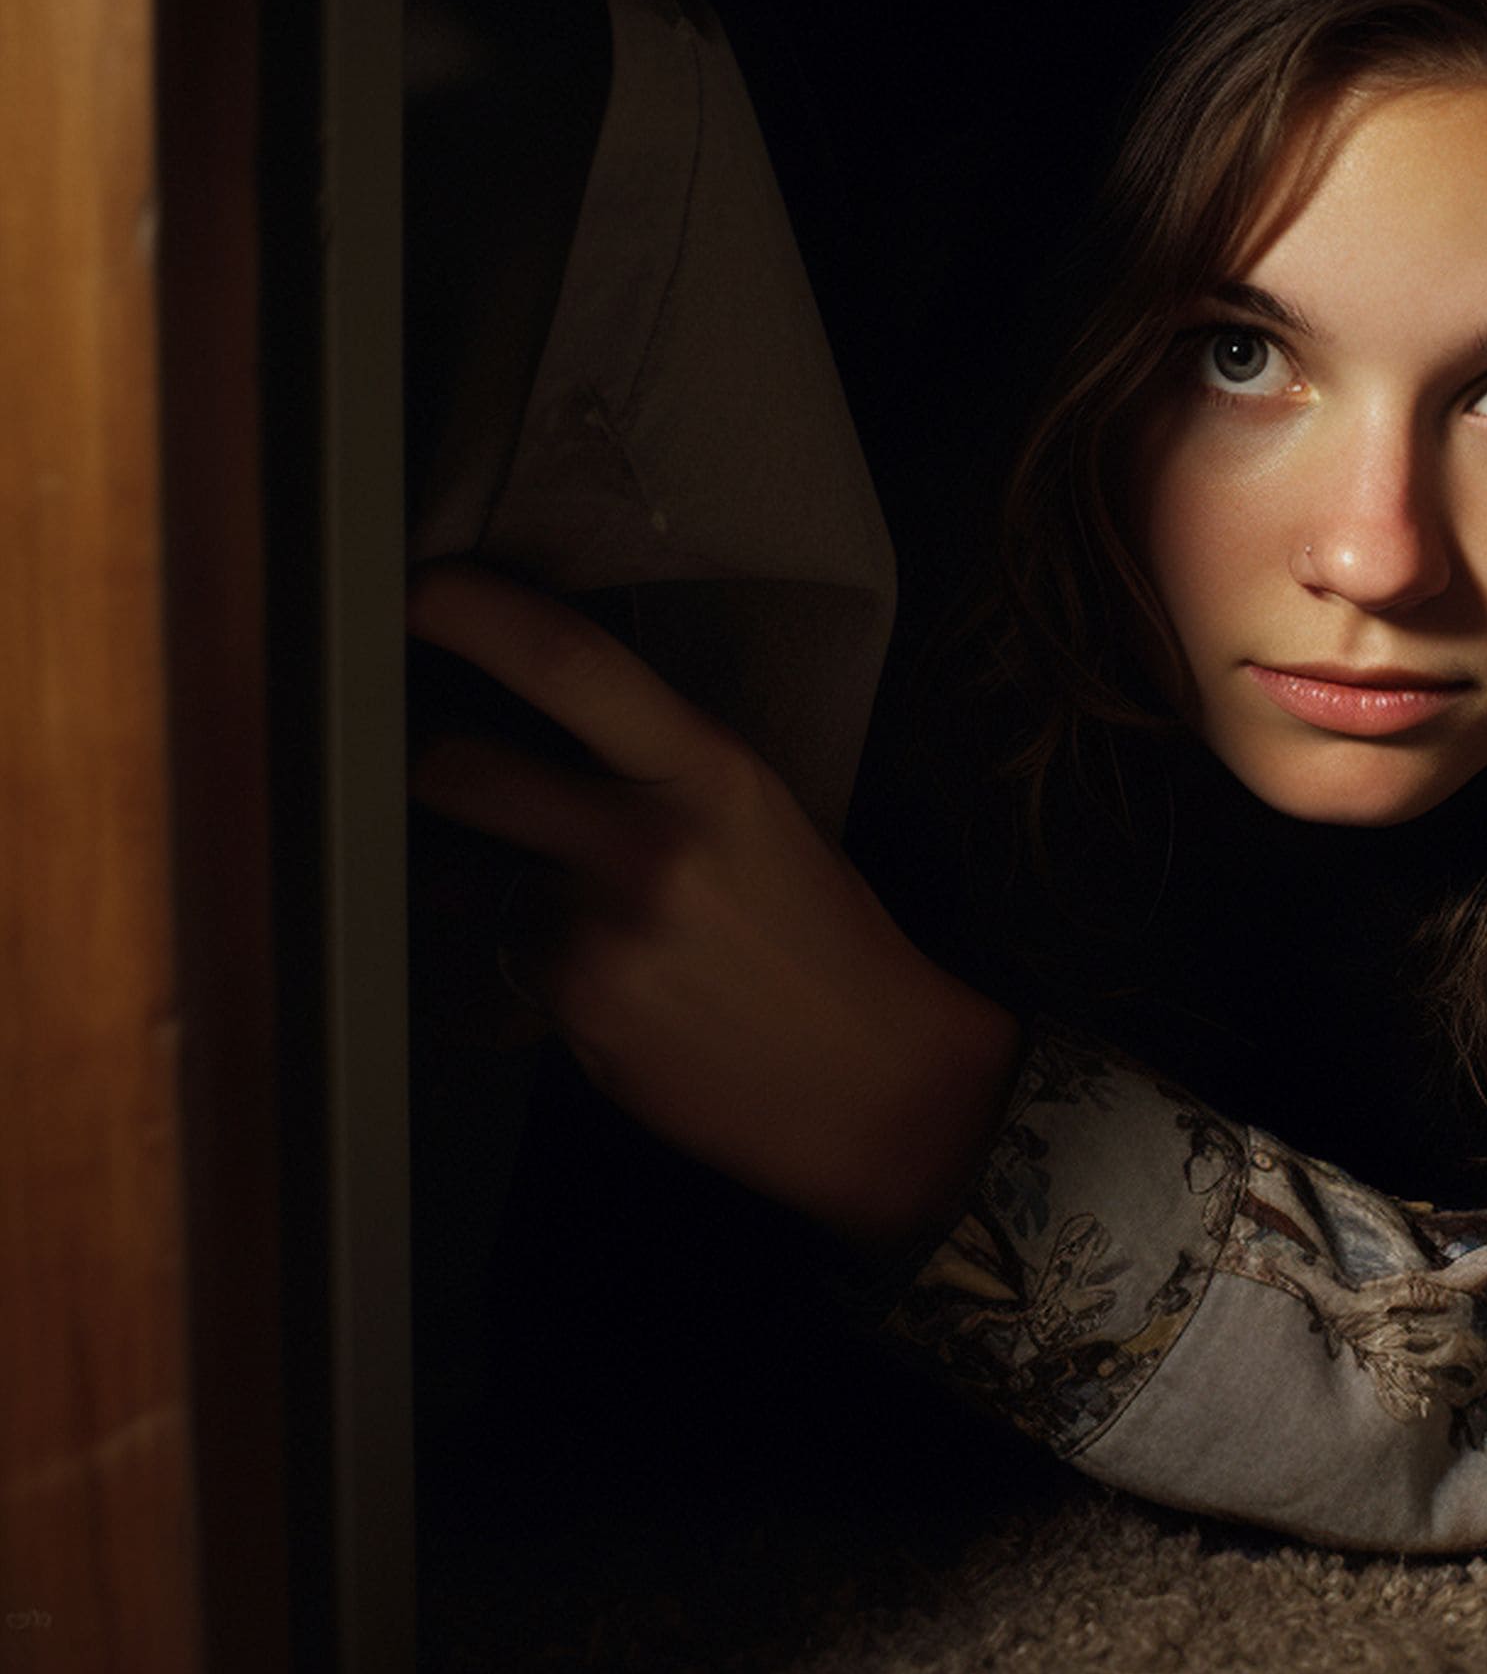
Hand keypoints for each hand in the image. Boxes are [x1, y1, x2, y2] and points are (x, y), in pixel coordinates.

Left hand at [406, 563, 1018, 1248]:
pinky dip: (536, 974)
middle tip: (430, 764)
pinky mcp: (574, 1015)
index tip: (420, 590)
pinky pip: (502, 970)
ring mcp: (604, 935)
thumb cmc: (826, 942)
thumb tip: (527, 736)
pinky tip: (622, 992)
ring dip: (502, 897)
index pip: (573, 665)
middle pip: (466, 769)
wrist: (879, 1083)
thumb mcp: (762, 820)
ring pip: (474, 885)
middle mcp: (651, 844)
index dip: (478, 616)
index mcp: (714, 773)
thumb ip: (653, 776)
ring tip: (610, 931)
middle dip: (424, 766)